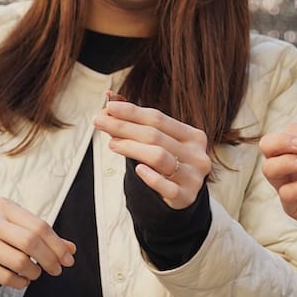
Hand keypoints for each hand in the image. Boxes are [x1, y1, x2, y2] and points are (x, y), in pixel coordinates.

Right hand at [0, 198, 75, 288]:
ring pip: (18, 261)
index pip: (39, 226)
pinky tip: (23, 279)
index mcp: (3, 206)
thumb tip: (70, 250)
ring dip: (34, 271)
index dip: (58, 245)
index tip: (68, 259)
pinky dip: (20, 282)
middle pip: (30, 242)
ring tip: (36, 272)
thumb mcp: (18, 225)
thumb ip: (44, 235)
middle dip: (49, 259)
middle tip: (56, 269)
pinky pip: (5, 277)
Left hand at [93, 98, 209, 209]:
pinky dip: (151, 177)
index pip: (159, 118)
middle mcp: (197, 154)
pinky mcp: (185, 196)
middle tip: (99, 122)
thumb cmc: (168, 165)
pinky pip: (166, 186)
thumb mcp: (160, 143)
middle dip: (124, 127)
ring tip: (111, 144)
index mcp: (193, 136)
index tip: (109, 107)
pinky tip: (137, 169)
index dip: (132, 111)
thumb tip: (111, 98)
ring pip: (159, 157)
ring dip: (132, 148)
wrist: (183, 198)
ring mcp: (193, 177)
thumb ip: (138, 122)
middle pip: (155, 136)